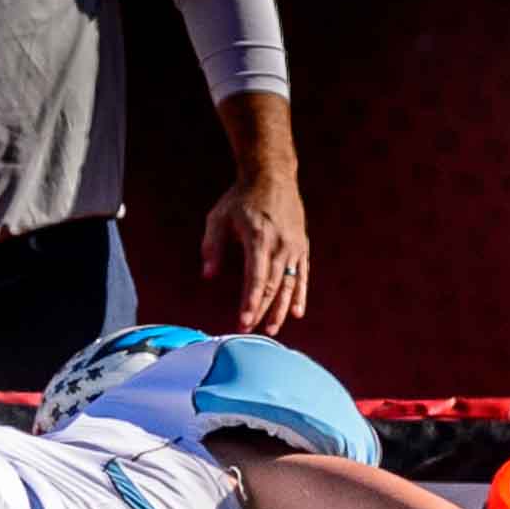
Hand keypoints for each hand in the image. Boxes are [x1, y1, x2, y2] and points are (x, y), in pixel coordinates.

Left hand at [201, 173, 308, 334]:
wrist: (272, 176)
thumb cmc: (241, 198)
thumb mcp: (218, 217)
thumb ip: (212, 246)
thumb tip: (208, 275)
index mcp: (259, 239)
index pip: (256, 279)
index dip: (250, 303)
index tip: (243, 322)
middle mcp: (280, 245)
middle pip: (272, 286)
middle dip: (261, 311)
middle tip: (251, 332)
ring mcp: (294, 247)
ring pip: (288, 284)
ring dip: (280, 310)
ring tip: (271, 330)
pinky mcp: (301, 246)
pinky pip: (301, 275)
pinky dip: (299, 294)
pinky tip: (295, 312)